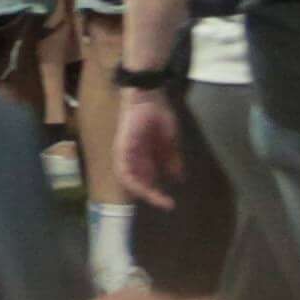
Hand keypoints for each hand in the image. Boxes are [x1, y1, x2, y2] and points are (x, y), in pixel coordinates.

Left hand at [113, 90, 191, 208]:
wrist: (149, 96)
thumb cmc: (159, 114)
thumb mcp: (169, 141)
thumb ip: (171, 160)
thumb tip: (177, 178)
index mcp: (145, 156)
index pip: (149, 179)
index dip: (157, 192)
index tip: (171, 203)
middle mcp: (134, 157)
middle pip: (139, 182)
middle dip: (151, 195)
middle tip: (165, 204)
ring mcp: (126, 153)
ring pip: (129, 179)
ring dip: (142, 191)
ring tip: (156, 198)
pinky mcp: (121, 147)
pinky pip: (123, 169)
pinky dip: (132, 180)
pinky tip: (142, 188)